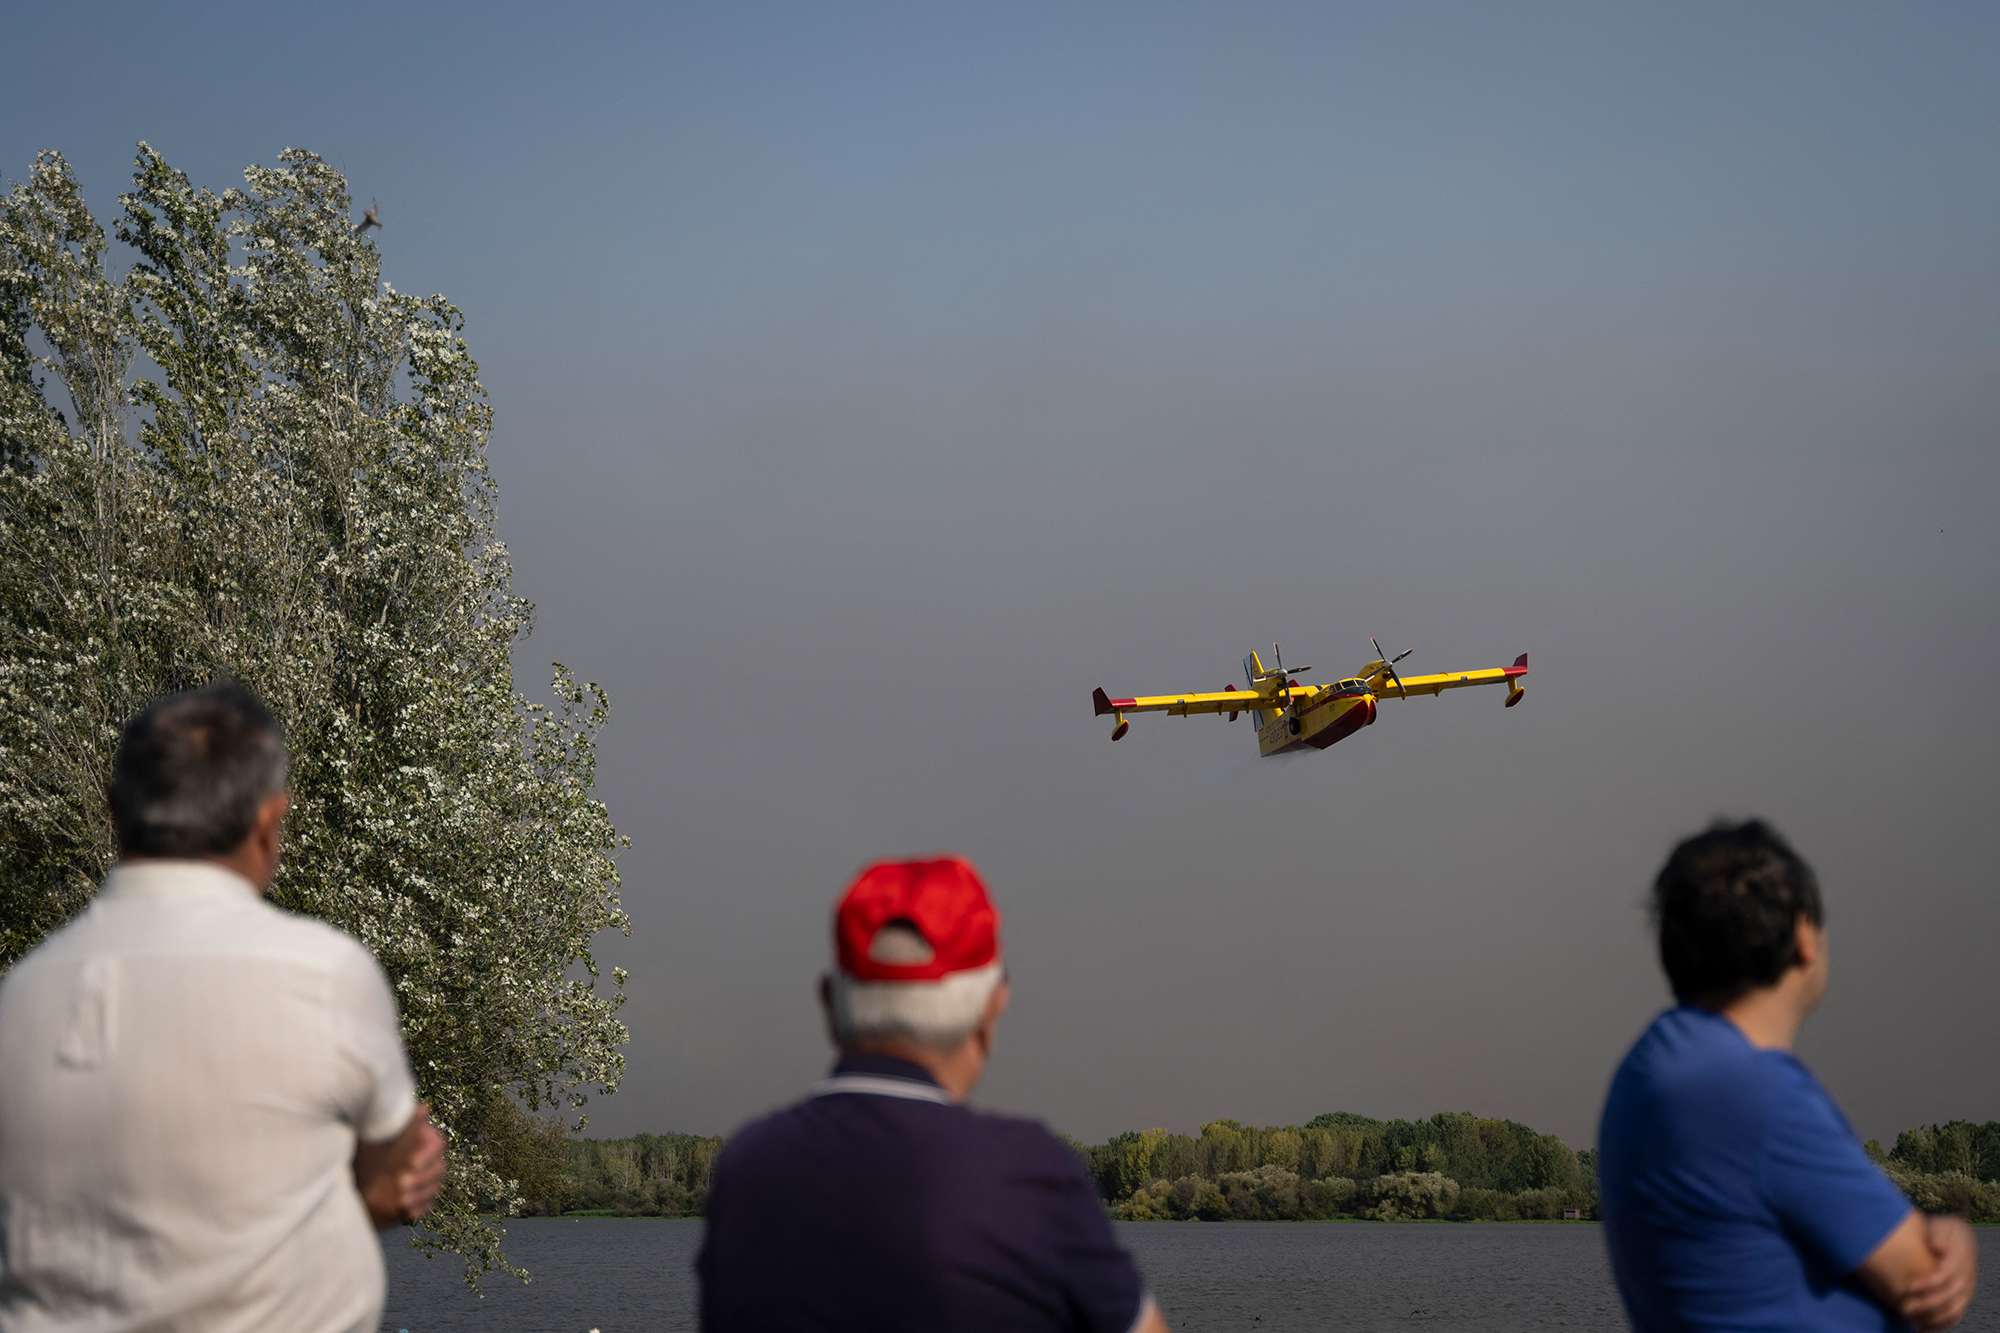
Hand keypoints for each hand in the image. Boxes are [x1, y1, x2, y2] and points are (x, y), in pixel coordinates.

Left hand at [353, 1102, 447, 1228]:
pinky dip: (421, 1208)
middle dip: (422, 1178)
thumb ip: (403, 1123)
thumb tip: (424, 1106)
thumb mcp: (382, 1134)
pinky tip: (409, 1212)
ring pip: (436, 1187)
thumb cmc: (367, 1152)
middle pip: (440, 1168)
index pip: (438, 1145)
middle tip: (402, 1185)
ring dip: (421, 1194)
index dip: (428, 1155)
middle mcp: (428, 1159)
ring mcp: (426, 1180)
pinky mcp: (420, 1198)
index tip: (411, 1163)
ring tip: (403, 1201)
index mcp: (423, 1140)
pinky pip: (430, 1204)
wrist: (352, 1179)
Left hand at [1902, 1215, 1976, 1331]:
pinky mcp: (1963, 1297)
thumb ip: (1936, 1234)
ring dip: (1933, 1318)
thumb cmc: (1938, 1230)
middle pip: (1951, 1295)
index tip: (1911, 1287)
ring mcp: (1967, 1288)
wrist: (1953, 1236)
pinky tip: (1923, 1329)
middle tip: (1905, 1309)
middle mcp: (1968, 1275)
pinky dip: (1941, 1324)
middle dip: (1928, 1304)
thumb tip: (1936, 1247)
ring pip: (1955, 1309)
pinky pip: (1956, 1315)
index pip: (1948, 1274)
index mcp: (1962, 1255)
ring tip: (1912, 1321)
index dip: (1931, 1283)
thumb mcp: (1939, 1226)